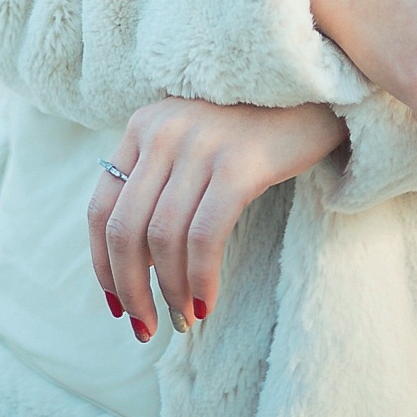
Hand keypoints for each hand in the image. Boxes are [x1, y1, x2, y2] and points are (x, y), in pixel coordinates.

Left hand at [87, 97, 345, 341]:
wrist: (316, 89)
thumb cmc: (253, 128)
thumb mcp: (193, 140)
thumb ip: (161, 178)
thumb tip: (136, 260)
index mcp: (141, 127)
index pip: (100, 207)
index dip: (103, 264)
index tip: (116, 303)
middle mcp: (162, 132)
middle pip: (124, 229)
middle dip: (130, 289)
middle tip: (147, 327)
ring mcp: (199, 145)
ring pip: (162, 238)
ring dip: (169, 292)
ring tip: (184, 320)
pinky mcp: (239, 163)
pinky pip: (205, 236)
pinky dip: (200, 279)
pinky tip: (207, 303)